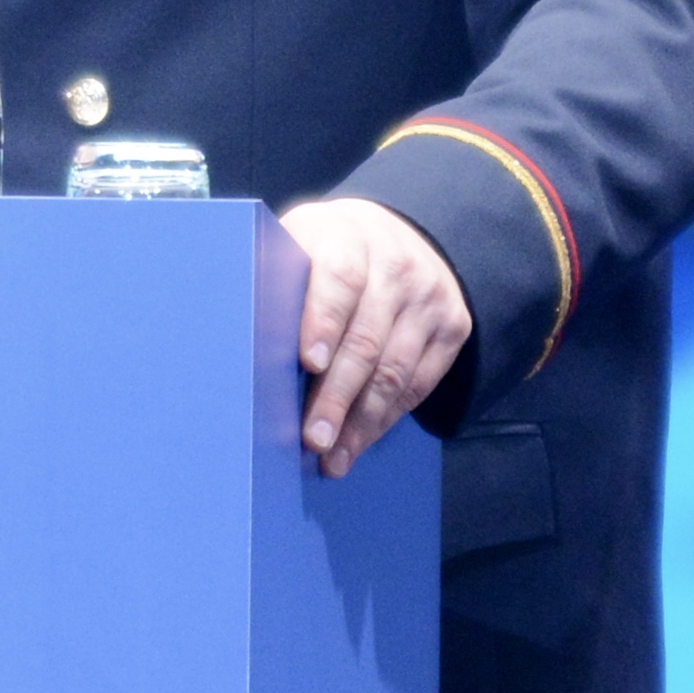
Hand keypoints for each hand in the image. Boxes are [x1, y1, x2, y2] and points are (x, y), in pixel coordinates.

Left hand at [281, 196, 470, 479]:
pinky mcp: (452, 326)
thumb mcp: (298, 244)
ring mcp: (429, 297)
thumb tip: (240, 344)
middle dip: (337, 395)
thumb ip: (277, 282)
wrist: (397, 234)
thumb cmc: (326, 252)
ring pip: (395, 370)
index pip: (340, 279)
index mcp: (348, 238)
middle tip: (313, 438)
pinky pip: (419, 384)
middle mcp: (397, 265)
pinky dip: (386, 419)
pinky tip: (359, 443)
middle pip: (367, 338)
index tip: (308, 363)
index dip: (323, 321)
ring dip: (361, 422)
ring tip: (333, 457)